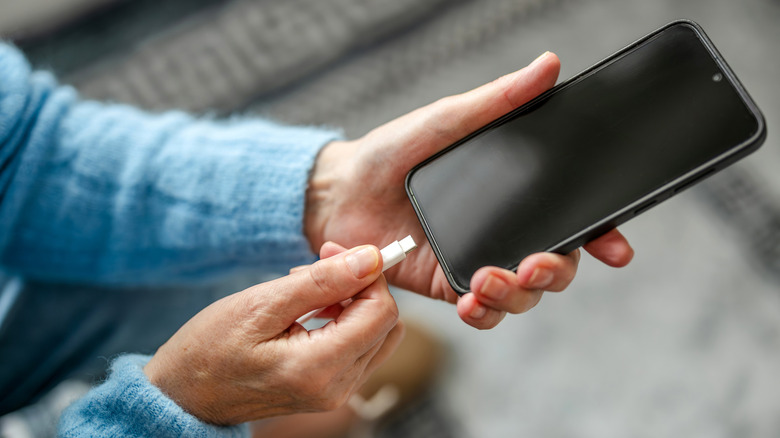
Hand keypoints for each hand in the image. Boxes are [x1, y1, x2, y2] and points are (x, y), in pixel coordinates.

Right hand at [143, 244, 402, 425]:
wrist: (183, 395)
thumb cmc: (209, 350)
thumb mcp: (262, 304)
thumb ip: (322, 282)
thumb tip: (370, 259)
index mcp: (319, 368)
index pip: (381, 312)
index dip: (368, 274)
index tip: (336, 251)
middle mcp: (336, 388)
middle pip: (385, 323)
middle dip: (361, 284)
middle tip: (319, 264)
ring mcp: (334, 393)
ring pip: (376, 334)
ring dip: (353, 301)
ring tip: (308, 286)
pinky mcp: (329, 390)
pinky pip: (358, 347)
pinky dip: (344, 320)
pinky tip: (311, 307)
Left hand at [304, 52, 633, 328]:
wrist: (340, 191)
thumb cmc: (392, 151)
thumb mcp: (447, 120)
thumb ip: (497, 102)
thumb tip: (548, 66)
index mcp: (512, 194)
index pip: (570, 217)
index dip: (600, 235)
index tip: (616, 249)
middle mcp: (502, 230)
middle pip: (554, 264)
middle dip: (556, 271)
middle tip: (535, 264)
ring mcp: (477, 260)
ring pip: (522, 294)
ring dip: (517, 294)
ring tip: (490, 279)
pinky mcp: (448, 284)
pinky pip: (481, 311)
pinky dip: (484, 314)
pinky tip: (472, 302)